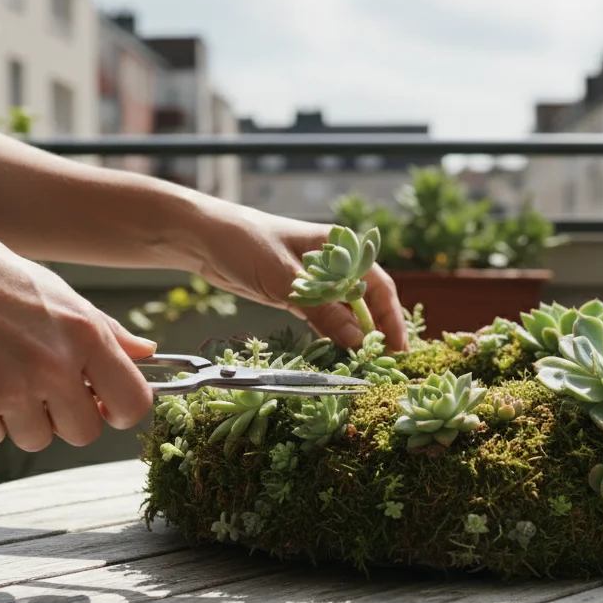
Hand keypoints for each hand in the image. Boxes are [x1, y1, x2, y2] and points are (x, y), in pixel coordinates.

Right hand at [0, 232, 155, 451]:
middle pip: (85, 433)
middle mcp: (54, 366)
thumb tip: (147, 353)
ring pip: (37, 441)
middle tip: (42, 388)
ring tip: (1, 375)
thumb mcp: (62, 294)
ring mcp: (11, 390)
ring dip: (23, 419)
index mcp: (86, 335)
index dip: (120, 410)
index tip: (104, 405)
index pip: (133, 403)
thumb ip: (107, 332)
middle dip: (68, 418)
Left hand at [194, 206, 407, 351]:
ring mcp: (315, 281)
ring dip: (355, 336)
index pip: (378, 286)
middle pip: (366, 301)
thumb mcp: (286, 279)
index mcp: (339, 248)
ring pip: (345, 312)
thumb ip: (323, 310)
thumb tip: (358, 341)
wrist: (205, 238)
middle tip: (385, 363)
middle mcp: (333, 264)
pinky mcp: (297, 295)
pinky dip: (332, 334)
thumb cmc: (247, 244)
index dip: (391, 318)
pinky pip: (323, 317)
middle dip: (377, 331)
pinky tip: (339, 353)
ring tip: (366, 364)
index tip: (398, 348)